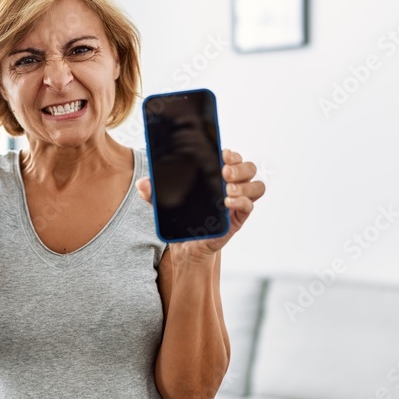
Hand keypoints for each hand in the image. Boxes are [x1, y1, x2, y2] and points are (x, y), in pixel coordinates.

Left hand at [136, 149, 264, 258]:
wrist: (187, 244)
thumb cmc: (181, 218)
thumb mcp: (165, 203)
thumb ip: (153, 192)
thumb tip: (142, 183)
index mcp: (216, 175)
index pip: (232, 157)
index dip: (231, 153)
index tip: (222, 154)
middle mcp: (231, 185)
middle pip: (249, 167)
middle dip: (239, 166)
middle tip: (224, 172)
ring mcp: (238, 201)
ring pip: (256, 185)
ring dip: (244, 184)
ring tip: (226, 190)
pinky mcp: (238, 217)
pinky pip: (250, 205)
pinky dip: (242, 202)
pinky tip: (227, 203)